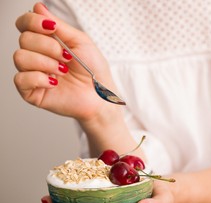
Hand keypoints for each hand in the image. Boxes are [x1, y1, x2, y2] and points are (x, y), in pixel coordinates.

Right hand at [14, 2, 116, 121]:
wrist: (101, 96)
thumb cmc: (94, 71)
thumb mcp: (80, 42)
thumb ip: (59, 25)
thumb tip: (38, 7)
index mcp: (46, 42)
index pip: (25, 24)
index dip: (33, 21)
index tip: (51, 28)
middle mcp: (37, 56)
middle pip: (24, 39)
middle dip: (48, 46)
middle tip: (66, 57)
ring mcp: (33, 74)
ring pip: (20, 57)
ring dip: (45, 62)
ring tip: (63, 71)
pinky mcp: (31, 92)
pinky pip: (21, 79)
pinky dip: (39, 78)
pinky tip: (54, 83)